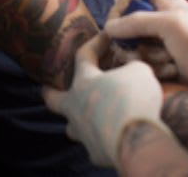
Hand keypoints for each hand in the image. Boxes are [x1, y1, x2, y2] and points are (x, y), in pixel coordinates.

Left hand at [43, 32, 171, 166]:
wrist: (134, 137)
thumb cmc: (132, 97)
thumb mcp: (138, 71)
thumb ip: (131, 68)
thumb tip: (130, 71)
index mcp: (85, 82)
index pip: (83, 57)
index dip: (95, 44)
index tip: (105, 36)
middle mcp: (76, 107)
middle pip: (54, 99)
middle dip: (50, 92)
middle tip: (48, 88)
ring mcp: (82, 132)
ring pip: (72, 127)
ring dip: (78, 121)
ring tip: (89, 118)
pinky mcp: (95, 152)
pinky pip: (95, 143)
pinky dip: (103, 138)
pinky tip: (114, 136)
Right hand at [106, 0, 187, 107]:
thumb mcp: (171, 25)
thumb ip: (138, 21)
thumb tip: (109, 27)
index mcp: (165, 7)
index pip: (131, 1)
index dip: (119, 13)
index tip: (113, 29)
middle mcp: (162, 25)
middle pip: (127, 31)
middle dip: (133, 44)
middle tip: (144, 52)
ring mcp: (162, 47)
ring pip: (133, 52)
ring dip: (148, 59)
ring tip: (169, 62)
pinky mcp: (163, 68)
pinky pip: (144, 68)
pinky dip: (156, 70)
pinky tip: (172, 72)